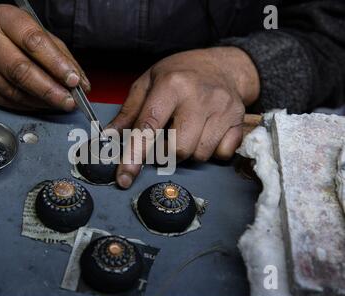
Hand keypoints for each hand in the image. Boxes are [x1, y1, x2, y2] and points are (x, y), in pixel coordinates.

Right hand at [0, 4, 89, 111]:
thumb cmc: (17, 38)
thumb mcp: (43, 37)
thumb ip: (63, 59)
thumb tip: (81, 84)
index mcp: (6, 18)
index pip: (33, 41)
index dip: (56, 64)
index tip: (73, 79)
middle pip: (19, 69)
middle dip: (49, 89)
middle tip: (67, 100)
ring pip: (12, 89)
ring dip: (40, 101)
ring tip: (58, 103)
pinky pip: (5, 100)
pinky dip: (27, 106)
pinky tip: (40, 104)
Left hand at [108, 47, 259, 188]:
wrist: (222, 65)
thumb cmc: (180, 73)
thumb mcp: (148, 82)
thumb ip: (129, 111)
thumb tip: (109, 136)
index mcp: (172, 85)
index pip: (149, 127)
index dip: (134, 155)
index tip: (124, 177)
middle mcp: (199, 97)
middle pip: (178, 149)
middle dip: (166, 153)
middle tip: (165, 139)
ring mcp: (223, 109)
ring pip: (200, 155)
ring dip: (188, 152)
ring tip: (186, 132)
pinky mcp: (239, 120)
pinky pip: (222, 153)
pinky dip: (211, 151)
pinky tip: (206, 134)